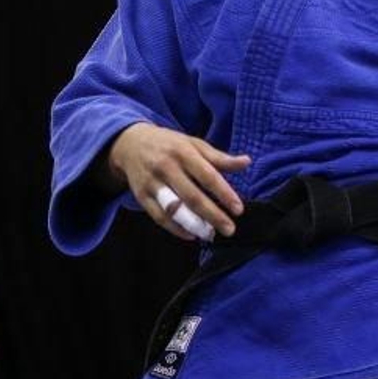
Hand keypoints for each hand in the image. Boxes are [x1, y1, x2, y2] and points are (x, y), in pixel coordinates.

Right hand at [108, 122, 250, 240]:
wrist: (131, 143)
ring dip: (194, 225)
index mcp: (183, 152)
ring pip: (174, 209)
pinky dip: (175, 228)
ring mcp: (152, 182)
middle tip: (229, 229)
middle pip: (192, 196)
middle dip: (212, 215)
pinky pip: (158, 216)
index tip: (238, 210)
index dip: (224, 194)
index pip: (207, 176)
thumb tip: (246, 162)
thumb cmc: (170, 145)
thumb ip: (219, 157)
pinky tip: (191, 234)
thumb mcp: (194, 144)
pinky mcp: (141, 196)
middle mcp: (166, 167)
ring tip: (211, 235)